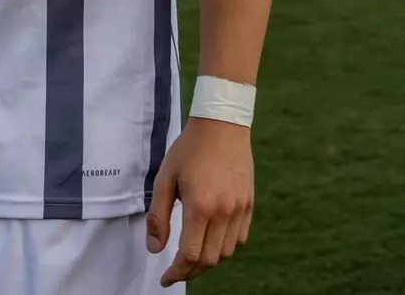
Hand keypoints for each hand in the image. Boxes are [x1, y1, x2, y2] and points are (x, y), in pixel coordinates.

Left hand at [146, 117, 254, 286]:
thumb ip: (158, 217)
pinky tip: (211, 241)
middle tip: (176, 271)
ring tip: (192, 257)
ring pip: (225, 253)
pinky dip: (224, 247)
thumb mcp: (165, 178)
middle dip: (190, 271)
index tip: (166, 279)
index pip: (190, 255)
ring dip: (208, 261)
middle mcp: (224, 212)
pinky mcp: (249, 204)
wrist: (222, 124)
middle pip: (209, 260)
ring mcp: (240, 209)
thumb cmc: (189, 149)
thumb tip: (155, 249)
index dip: (176, 273)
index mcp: (200, 207)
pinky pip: (239, 238)